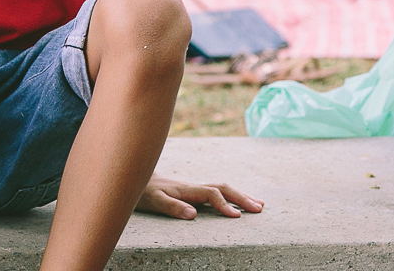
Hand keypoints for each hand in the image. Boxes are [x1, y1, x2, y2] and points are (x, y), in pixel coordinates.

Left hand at [137, 174, 263, 219]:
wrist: (134, 175)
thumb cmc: (143, 190)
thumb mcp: (153, 200)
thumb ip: (171, 206)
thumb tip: (193, 214)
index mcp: (185, 189)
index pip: (210, 194)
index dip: (224, 205)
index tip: (236, 217)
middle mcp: (192, 187)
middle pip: (222, 188)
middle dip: (241, 198)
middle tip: (260, 209)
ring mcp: (193, 188)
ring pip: (221, 189)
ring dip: (239, 196)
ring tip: (258, 205)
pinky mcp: (191, 191)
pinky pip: (215, 192)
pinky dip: (230, 196)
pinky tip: (236, 202)